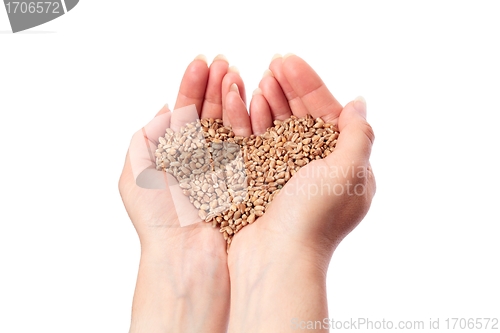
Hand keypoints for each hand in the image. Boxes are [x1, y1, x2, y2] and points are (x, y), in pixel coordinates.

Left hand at [119, 54, 234, 332]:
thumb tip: (165, 108)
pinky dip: (251, 119)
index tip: (201, 63)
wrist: (186, 257)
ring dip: (233, 96)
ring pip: (231, 123)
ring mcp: (226, 168)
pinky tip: (252, 98)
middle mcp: (201, 159)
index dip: (192, 87)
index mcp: (174, 157)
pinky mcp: (248, 178)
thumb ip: (145, 138)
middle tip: (224, 60)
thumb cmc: (157, 219)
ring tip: (236, 72)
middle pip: (210, 114)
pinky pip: (250, 143)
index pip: (185, 113)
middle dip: (215, 86)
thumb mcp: (134, 174)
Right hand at [224, 54, 375, 331]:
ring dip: (270, 101)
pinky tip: (246, 103)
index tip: (289, 61)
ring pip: (279, 128)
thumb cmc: (313, 220)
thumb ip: (358, 136)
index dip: (310, 85)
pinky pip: (258, 144)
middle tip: (274, 62)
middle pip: (302, 117)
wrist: (274, 261)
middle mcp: (316, 169)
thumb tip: (360, 103)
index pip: (327, 114)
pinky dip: (252, 123)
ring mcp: (286, 175)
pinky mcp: (260, 182)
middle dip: (288, 88)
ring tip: (258, 77)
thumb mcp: (347, 174)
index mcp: (342, 166)